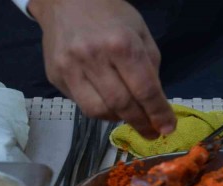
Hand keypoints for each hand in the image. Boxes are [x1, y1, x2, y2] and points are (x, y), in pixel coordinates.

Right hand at [28, 0, 174, 138]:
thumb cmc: (111, 15)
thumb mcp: (141, 34)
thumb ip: (150, 68)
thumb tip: (155, 104)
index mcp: (121, 44)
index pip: (145, 90)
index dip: (158, 113)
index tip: (168, 128)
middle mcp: (93, 57)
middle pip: (122, 105)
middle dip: (141, 123)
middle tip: (152, 132)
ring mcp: (70, 67)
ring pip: (98, 111)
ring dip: (119, 119)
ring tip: (130, 116)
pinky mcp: (55, 76)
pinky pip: (81, 104)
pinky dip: (100, 110)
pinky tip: (109, 103)